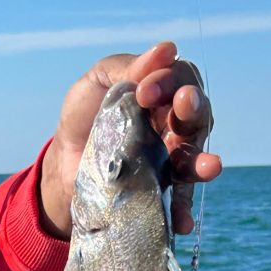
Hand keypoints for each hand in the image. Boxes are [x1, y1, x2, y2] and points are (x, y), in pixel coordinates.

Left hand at [39, 41, 221, 238]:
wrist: (61, 165)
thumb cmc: (82, 118)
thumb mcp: (96, 83)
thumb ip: (127, 67)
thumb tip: (167, 49)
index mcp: (162, 95)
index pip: (180, 81)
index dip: (168, 82)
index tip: (143, 92)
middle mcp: (173, 126)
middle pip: (196, 117)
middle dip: (194, 110)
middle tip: (183, 106)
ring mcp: (168, 161)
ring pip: (193, 160)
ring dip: (203, 163)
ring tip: (209, 167)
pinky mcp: (158, 191)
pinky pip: (176, 202)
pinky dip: (180, 211)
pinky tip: (181, 221)